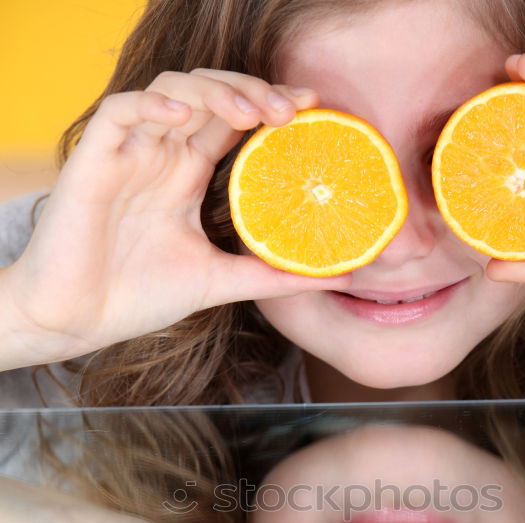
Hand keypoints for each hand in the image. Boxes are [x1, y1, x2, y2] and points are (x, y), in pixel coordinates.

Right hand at [1, 70, 351, 370]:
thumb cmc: (138, 298)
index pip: (232, 122)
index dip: (270, 105)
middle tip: (292, 110)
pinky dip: (151, 103)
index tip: (313, 109)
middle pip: (209, 95)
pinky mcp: (94, 159)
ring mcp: (128, 153)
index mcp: (185, 174)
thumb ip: (273, 274)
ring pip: (171, 90)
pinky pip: (120, 111)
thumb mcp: (220, 282)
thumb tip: (339, 275)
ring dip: (213, 91)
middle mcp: (160, 154)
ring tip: (251, 111)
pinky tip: (182, 114)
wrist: (75, 322)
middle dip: (253, 91)